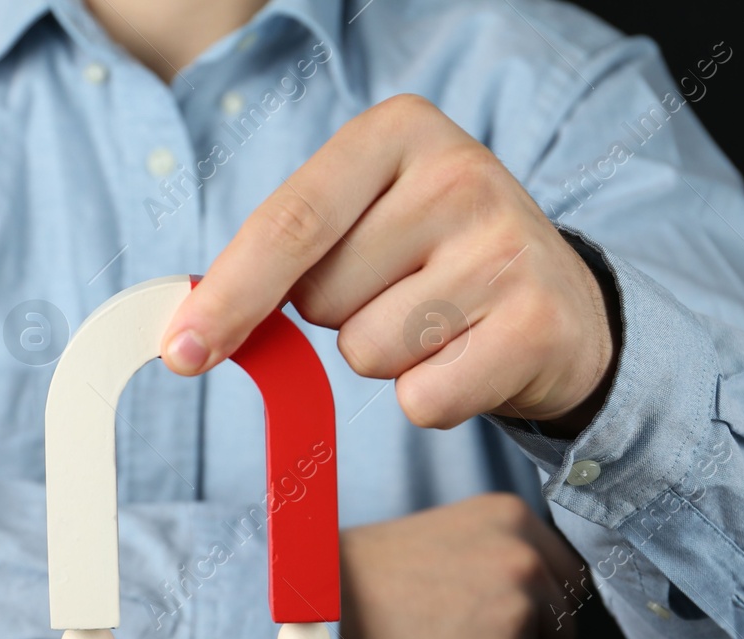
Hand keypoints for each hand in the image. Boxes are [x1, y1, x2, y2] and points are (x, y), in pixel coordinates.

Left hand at [161, 94, 616, 432]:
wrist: (562, 304)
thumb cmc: (433, 261)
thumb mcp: (362, 221)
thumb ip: (278, 256)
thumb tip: (188, 329)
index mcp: (399, 132)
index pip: (290, 222)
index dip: (230, 294)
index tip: (181, 349)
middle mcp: (459, 175)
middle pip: (322, 298)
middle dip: (339, 316)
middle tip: (403, 291)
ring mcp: (505, 249)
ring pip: (366, 353)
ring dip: (388, 359)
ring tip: (442, 324)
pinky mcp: (536, 326)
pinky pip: (422, 400)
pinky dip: (433, 398)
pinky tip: (472, 358)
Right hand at [337, 493, 584, 638]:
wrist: (333, 605)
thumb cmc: (381, 577)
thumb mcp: (455, 535)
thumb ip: (504, 551)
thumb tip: (548, 590)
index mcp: (513, 514)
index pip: (566, 566)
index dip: (540, 594)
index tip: (502, 607)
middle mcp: (526, 548)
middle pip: (569, 604)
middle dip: (537, 624)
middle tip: (476, 628)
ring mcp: (522, 594)